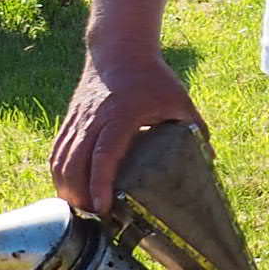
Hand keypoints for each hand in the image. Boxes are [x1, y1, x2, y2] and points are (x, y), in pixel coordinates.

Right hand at [49, 48, 208, 215]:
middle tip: (94, 218)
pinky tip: (67, 190)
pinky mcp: (69, 121)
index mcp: (121, 116)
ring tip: (79, 210)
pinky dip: (58, 174)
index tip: (104, 207)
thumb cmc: (152, 77)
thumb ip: (195, 128)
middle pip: (75, 163)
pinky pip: (57, 151)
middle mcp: (94, 120)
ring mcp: (77, 120)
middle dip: (79, 195)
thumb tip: (211, 159)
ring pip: (60, 159)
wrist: (119, 51)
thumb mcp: (179, 100)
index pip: (104, 155)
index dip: (101, 183)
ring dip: (65, 187)